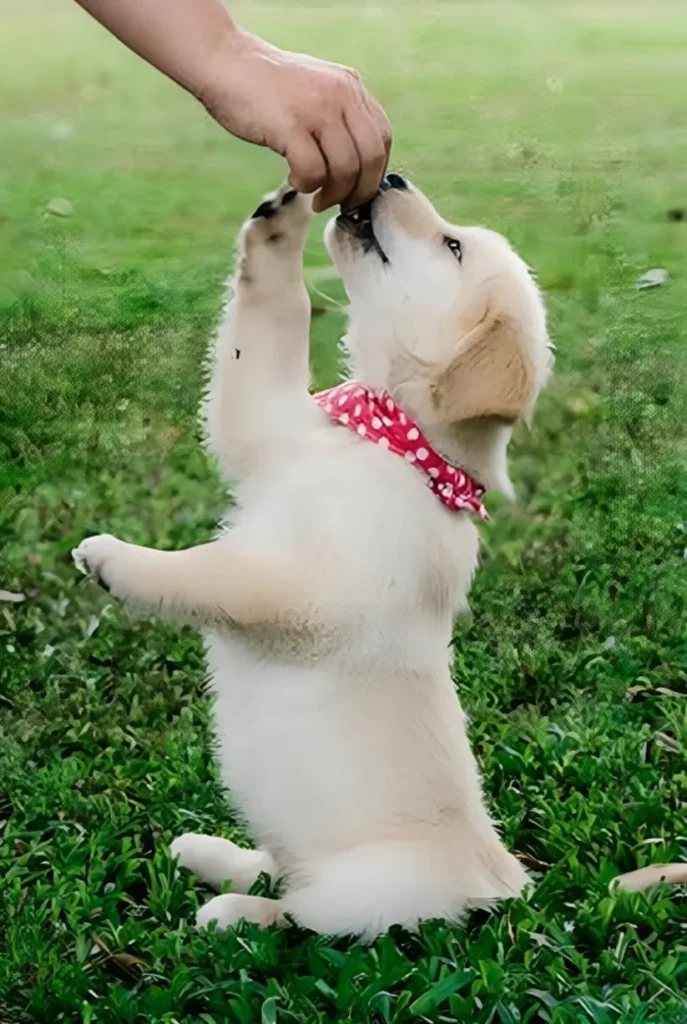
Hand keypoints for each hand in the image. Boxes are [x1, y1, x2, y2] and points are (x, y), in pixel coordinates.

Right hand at [200, 31, 390, 211]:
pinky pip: (313, 172)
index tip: (357, 191)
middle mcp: (340, 94)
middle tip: (342, 206)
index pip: (382, 138)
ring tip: (317, 198)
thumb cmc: (266, 88)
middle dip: (359, 192)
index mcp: (350, 87)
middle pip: (371, 157)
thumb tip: (357, 170)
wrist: (225, 61)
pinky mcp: (291, 125)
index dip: (374, 173)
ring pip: (346, 169)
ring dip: (333, 194)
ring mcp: (317, 108)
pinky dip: (307, 185)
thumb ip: (339, 118)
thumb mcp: (316, 92)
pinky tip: (294, 179)